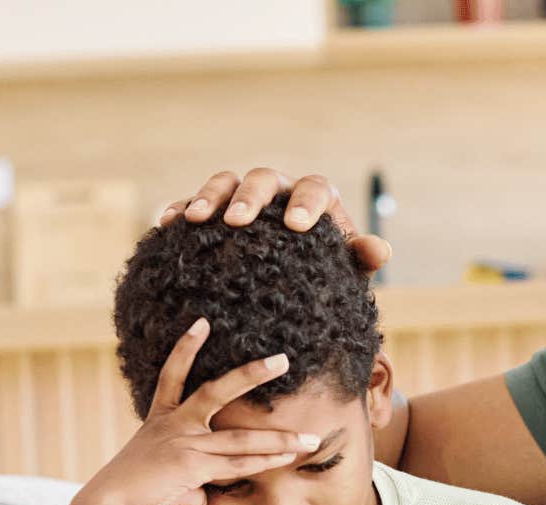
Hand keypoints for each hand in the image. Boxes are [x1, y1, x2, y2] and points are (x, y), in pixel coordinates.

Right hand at [71, 318, 319, 504]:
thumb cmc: (130, 494)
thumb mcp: (162, 477)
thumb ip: (189, 481)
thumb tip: (203, 496)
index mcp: (160, 419)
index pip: (172, 375)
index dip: (186, 347)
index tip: (202, 322)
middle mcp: (173, 424)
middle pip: (216, 391)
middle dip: (251, 374)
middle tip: (283, 360)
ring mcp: (184, 443)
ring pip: (240, 439)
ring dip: (280, 440)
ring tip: (310, 439)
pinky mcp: (192, 467)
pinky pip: (237, 466)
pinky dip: (264, 464)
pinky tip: (288, 458)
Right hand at [161, 168, 392, 272]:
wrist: (293, 285)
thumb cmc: (325, 274)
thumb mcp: (346, 272)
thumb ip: (360, 259)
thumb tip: (379, 249)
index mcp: (316, 199)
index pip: (315, 188)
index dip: (307, 202)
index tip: (299, 226)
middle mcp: (280, 192)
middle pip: (264, 179)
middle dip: (250, 197)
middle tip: (238, 222)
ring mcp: (243, 197)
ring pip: (225, 181)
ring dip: (209, 196)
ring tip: (195, 218)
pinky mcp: (214, 211)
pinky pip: (193, 203)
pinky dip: (180, 209)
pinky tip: (167, 224)